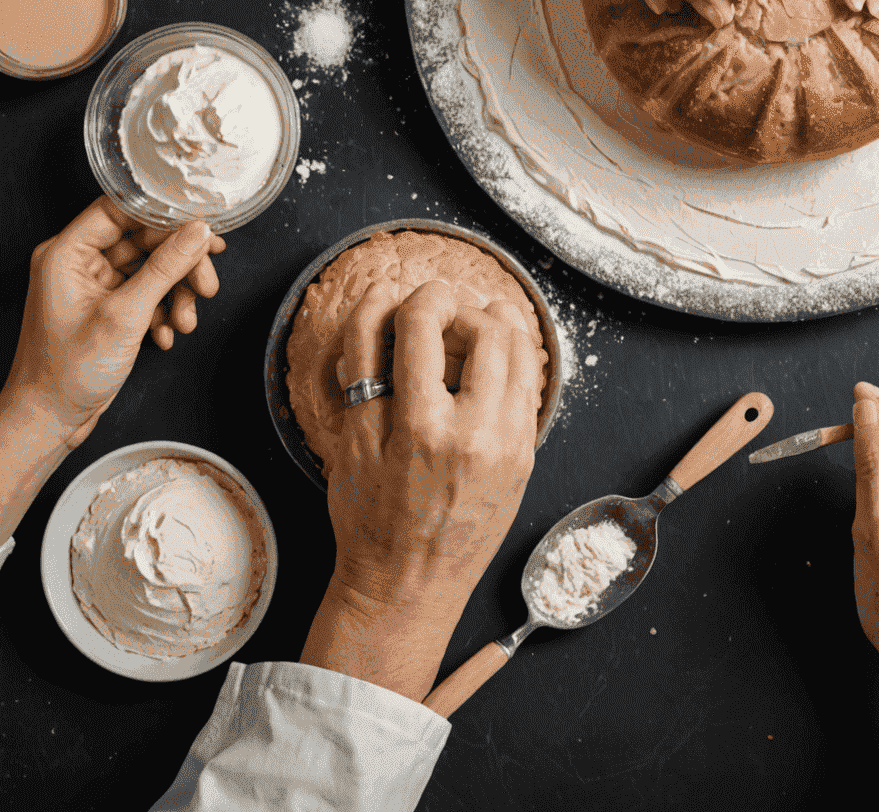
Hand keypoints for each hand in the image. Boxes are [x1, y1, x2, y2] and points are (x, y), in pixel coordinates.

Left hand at [3, 197, 223, 447]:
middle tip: (207, 283)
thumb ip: (165, 267)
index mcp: (67, 253)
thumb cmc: (66, 372)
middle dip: (180, 265)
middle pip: (145, 241)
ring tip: (186, 321)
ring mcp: (94, 285)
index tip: (201, 226)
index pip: (121, 210)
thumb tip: (199, 231)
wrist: (50, 419)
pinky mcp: (107, 306)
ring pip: (152, 268)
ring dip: (177, 293)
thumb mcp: (125, 315)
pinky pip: (147, 292)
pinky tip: (167, 333)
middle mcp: (79, 263)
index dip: (164, 215)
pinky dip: (164, 310)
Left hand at [304, 279, 544, 698]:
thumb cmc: (459, 534)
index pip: (512, 345)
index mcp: (505, 441)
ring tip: (413, 298)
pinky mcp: (358, 434)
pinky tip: (375, 305)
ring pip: (411, 326)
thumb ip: (513, 409)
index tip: (489, 312)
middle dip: (459, 300)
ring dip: (414, 297)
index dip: (500, 314)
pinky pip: (358, 355)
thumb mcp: (514, 474)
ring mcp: (404, 431)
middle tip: (448, 303)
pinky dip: (366, 317)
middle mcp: (460, 432)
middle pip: (470, 326)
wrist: (402, 587)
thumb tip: (505, 343)